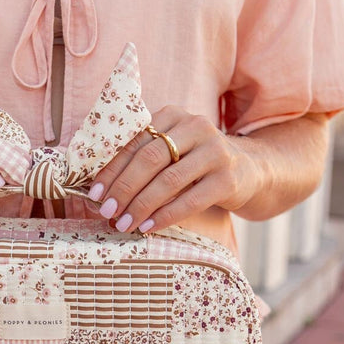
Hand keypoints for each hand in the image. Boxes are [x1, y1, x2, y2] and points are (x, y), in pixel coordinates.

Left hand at [84, 106, 262, 232]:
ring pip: (169, 180)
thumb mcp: (172, 150)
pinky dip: (165, 215)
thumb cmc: (196, 163)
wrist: (249, 170)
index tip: (94, 193)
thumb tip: (100, 191)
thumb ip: (142, 158)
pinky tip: (148, 226)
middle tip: (106, 211)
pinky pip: (191, 200)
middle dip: (123, 187)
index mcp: (173, 116)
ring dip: (141, 205)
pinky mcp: (228, 178)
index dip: (111, 169)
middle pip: (150, 158)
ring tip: (124, 223)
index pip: (135, 141)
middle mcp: (195, 127)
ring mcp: (215, 152)